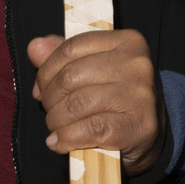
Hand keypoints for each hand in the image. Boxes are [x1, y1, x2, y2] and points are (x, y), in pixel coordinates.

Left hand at [28, 30, 163, 173]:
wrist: (149, 133)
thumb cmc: (116, 98)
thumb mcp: (93, 71)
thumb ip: (63, 58)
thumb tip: (35, 47)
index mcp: (127, 42)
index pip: (71, 48)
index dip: (46, 70)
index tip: (41, 88)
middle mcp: (137, 64)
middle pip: (70, 76)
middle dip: (49, 98)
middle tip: (50, 110)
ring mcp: (139, 95)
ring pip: (76, 104)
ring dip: (56, 120)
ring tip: (56, 128)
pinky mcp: (137, 125)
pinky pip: (89, 129)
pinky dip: (67, 138)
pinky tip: (61, 142)